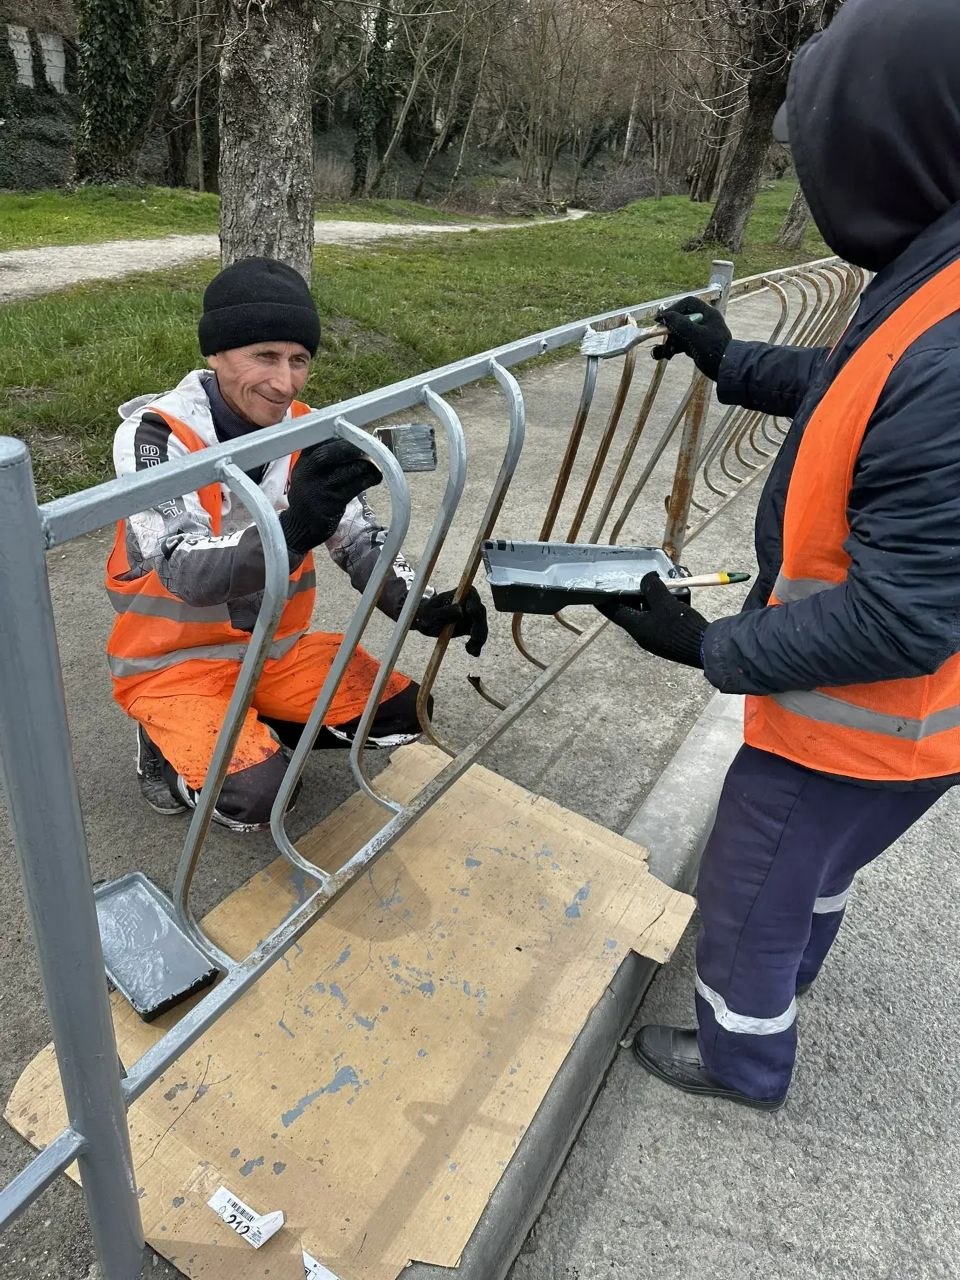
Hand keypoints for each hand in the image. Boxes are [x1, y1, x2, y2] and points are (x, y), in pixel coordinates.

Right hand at [280, 439, 381, 553]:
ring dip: (365, 465)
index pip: (317, 441)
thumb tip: (351, 440)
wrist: (301, 527)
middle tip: (367, 448)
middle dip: (351, 448)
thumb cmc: (312, 496)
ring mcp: (319, 489)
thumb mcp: (308, 474)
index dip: (337, 435)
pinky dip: (368, 479)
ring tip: (374, 465)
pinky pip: (354, 487)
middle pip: (329, 453)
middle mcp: (307, 474)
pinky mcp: (332, 503)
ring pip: (345, 470)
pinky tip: (375, 478)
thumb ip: (322, 458)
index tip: (353, 434)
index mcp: (303, 463)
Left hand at [414, 587, 487, 656]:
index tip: (471, 612)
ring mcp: (471, 616)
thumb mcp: (430, 613)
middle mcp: (469, 603)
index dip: (474, 603)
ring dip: (479, 638)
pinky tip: (473, 652)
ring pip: (481, 626)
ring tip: (471, 649)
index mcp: (460, 594)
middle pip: (480, 613)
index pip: (472, 595)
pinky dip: (476, 645)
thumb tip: (460, 610)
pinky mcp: (471, 627)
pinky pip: (478, 637)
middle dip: (479, 626)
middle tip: (474, 638)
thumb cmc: (425, 614)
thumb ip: (444, 611)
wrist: (424, 622)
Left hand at [596, 572, 707, 667]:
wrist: (707, 648)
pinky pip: (661, 618)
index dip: (605, 600)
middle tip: (636, 579)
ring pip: (648, 613)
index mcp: (637, 627)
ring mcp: (657, 637)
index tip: (597, 591)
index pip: (614, 611)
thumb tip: (647, 579)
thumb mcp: (664, 602)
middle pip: (632, 610)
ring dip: (651, 598)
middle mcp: (644, 634)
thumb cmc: (682, 627)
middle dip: (634, 594)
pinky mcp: (670, 637)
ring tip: (659, 584)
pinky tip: (673, 597)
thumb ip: (652, 587)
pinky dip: (663, 606)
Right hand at [652, 297, 730, 381]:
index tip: (660, 319)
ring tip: (663, 354)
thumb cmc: (713, 350)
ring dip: (669, 343)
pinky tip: (666, 356)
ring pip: (679, 333)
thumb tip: (663, 316)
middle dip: (669, 331)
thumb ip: (679, 323)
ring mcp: (700, 334)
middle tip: (660, 338)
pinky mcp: (697, 346)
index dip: (672, 309)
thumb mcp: (694, 334)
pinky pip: (681, 344)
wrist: (725, 370)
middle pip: (680, 319)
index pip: (687, 304)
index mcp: (707, 314)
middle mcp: (703, 322)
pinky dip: (673, 349)